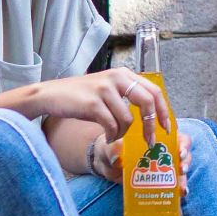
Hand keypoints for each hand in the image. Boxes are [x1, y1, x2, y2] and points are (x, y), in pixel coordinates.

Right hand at [21, 68, 168, 143]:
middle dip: (151, 126)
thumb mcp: (108, 89)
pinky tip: (106, 136)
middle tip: (149, 141)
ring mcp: (104, 89)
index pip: (154, 90)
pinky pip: (112, 126)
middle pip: (147, 102)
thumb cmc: (81, 97)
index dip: (163, 111)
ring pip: (128, 119)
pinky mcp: (93, 103)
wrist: (51, 95)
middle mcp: (116, 78)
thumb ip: (127, 96)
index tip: (165, 128)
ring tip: (113, 136)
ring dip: (123, 133)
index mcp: (124, 74)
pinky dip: (111, 135)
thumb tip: (151, 116)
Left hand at [89, 119, 191, 195]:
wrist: (106, 164)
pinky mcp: (160, 180)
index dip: (183, 143)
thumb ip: (113, 150)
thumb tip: (118, 158)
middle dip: (185, 161)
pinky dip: (179, 188)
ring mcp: (163, 166)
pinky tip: (181, 194)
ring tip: (181, 187)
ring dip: (183, 177)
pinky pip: (173, 183)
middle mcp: (163, 150)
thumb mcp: (110, 147)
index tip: (180, 151)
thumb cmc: (111, 149)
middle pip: (183, 152)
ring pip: (181, 169)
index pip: (176, 136)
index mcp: (155, 136)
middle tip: (181, 169)